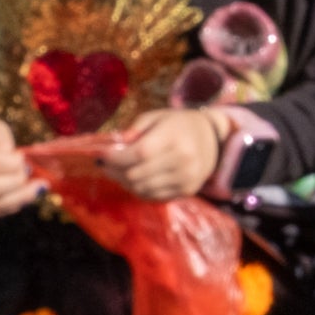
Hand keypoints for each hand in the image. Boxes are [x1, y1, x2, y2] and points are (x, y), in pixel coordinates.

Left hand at [97, 108, 226, 201]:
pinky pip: (152, 196)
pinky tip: (136, 178)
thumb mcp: (157, 117)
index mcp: (174, 137)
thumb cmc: (179, 124)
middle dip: (115, 171)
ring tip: (119, 171)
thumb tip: (110, 148)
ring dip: (125, 182)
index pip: (138, 153)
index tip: (101, 156)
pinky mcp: (187, 191)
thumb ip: (133, 130)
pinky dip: (139, 189)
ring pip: (141, 189)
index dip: (115, 158)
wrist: (213, 139)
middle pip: (136, 174)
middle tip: (106, 165)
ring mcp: (186, 178)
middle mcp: (183, 159)